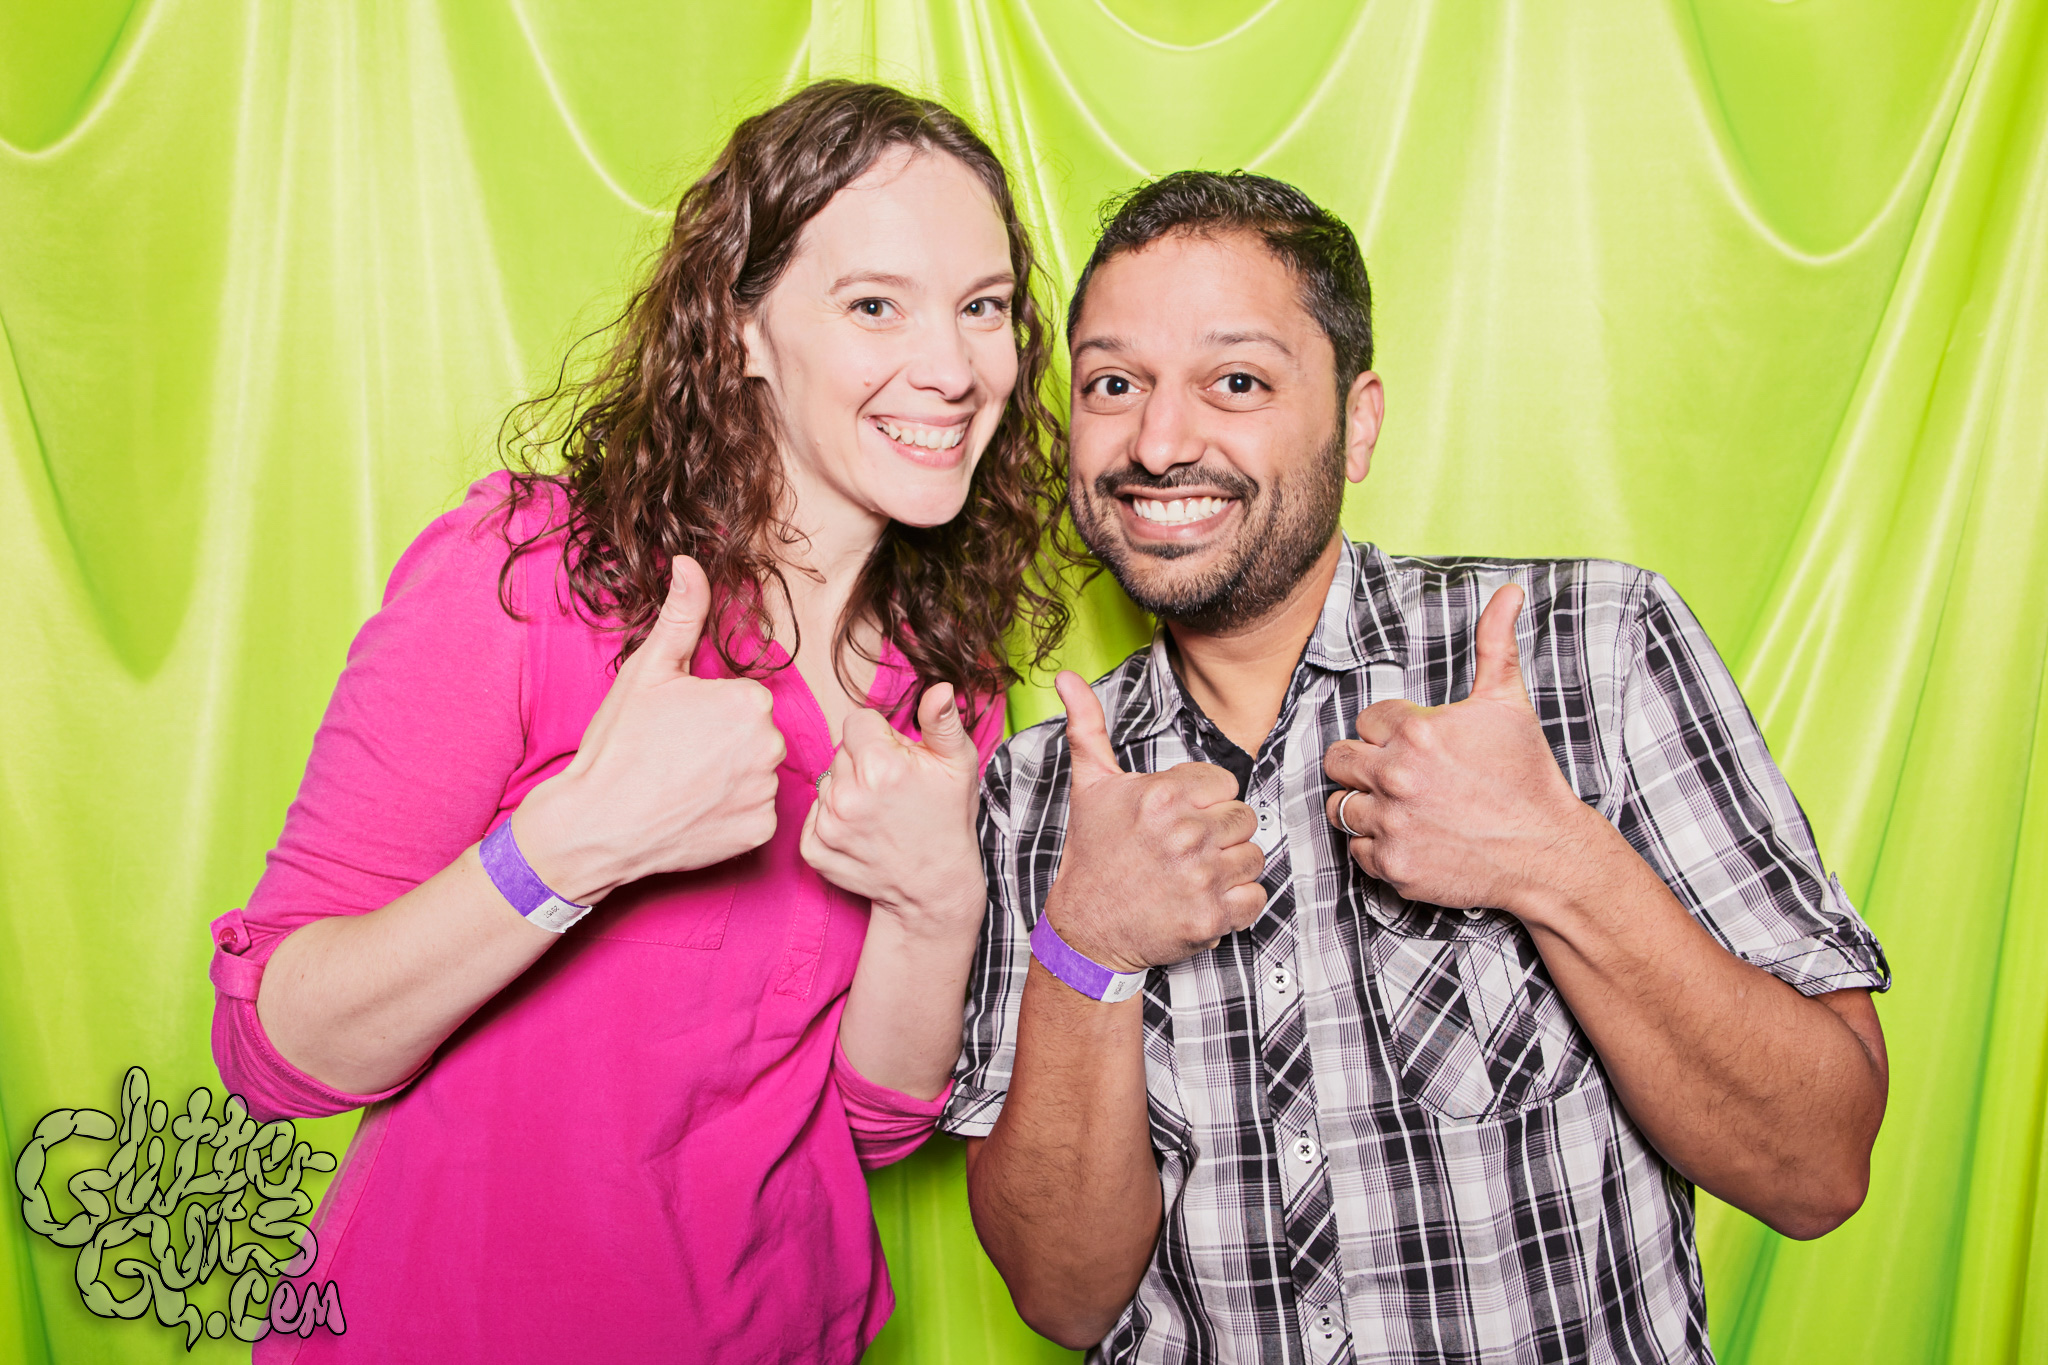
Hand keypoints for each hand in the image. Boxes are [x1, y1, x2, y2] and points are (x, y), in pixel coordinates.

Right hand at [514, 556, 784, 902]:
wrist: (596, 824)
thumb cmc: (619, 745)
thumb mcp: (647, 671)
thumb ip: (682, 616)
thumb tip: (690, 563)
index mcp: (751, 701)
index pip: (743, 699)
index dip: (708, 711)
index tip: (677, 727)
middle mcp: (771, 745)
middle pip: (755, 735)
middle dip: (724, 743)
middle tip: (676, 757)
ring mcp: (767, 793)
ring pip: (755, 774)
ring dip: (729, 778)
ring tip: (682, 786)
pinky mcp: (760, 831)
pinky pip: (755, 815)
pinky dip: (731, 815)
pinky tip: (694, 813)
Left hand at [800, 683, 984, 933]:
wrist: (935, 887)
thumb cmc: (948, 820)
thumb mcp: (958, 766)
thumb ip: (942, 722)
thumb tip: (939, 688)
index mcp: (880, 765)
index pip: (857, 721)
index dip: (880, 737)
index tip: (897, 760)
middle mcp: (847, 794)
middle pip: (841, 751)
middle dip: (863, 762)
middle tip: (891, 790)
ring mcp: (827, 824)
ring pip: (827, 782)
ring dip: (846, 790)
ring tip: (877, 813)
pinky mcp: (814, 850)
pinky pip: (813, 816)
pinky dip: (831, 821)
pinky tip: (859, 832)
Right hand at [1044, 672, 1265, 973]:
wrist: (1086, 928)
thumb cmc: (1092, 855)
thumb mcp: (1089, 786)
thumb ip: (1088, 726)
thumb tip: (1066, 676)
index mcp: (1164, 796)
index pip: (1224, 783)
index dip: (1204, 800)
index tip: (1178, 818)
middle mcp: (1187, 833)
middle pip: (1244, 818)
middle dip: (1219, 832)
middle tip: (1185, 848)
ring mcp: (1202, 877)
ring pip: (1253, 856)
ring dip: (1230, 867)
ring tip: (1193, 874)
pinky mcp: (1212, 917)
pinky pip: (1255, 897)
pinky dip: (1236, 903)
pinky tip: (1203, 898)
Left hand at [1322, 584, 1592, 911]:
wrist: (1548, 852)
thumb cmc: (1528, 775)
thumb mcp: (1510, 704)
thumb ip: (1496, 645)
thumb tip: (1508, 592)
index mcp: (1416, 732)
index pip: (1366, 720)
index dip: (1389, 731)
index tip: (1417, 745)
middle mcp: (1396, 776)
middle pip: (1337, 760)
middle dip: (1362, 763)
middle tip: (1397, 775)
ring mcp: (1391, 823)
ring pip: (1340, 806)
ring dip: (1364, 804)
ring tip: (1401, 806)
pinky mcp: (1392, 865)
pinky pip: (1355, 850)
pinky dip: (1376, 846)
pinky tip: (1410, 837)